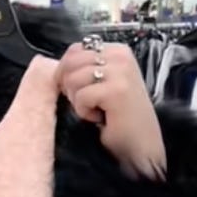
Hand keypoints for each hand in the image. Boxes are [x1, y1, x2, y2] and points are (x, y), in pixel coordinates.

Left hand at [57, 40, 166, 180]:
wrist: (140, 146)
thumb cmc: (119, 118)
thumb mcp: (101, 85)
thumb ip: (84, 70)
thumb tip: (55, 69)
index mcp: (117, 51)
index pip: (74, 50)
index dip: (67, 73)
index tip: (83, 92)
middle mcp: (121, 56)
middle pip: (70, 63)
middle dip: (72, 88)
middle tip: (91, 103)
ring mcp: (120, 71)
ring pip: (73, 79)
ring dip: (79, 101)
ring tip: (98, 110)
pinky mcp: (117, 90)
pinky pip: (80, 97)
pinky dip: (85, 112)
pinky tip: (101, 118)